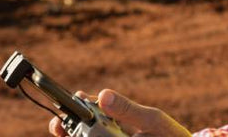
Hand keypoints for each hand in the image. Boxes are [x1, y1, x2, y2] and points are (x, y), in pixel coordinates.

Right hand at [48, 89, 190, 136]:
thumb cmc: (168, 135)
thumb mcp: (151, 120)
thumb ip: (128, 110)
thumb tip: (103, 95)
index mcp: (114, 117)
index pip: (88, 109)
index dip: (75, 108)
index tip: (70, 105)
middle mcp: (106, 132)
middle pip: (77, 128)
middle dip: (65, 125)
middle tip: (59, 126)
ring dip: (74, 135)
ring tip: (68, 133)